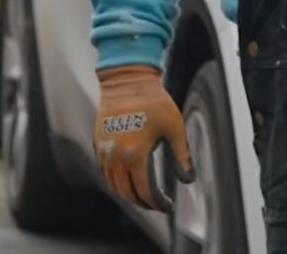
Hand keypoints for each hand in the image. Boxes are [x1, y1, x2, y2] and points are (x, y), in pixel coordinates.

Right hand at [94, 65, 193, 210]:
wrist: (127, 80)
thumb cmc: (153, 101)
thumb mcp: (174, 128)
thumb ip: (181, 156)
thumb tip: (188, 179)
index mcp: (136, 154)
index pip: (146, 191)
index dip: (158, 203)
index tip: (168, 205)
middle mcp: (116, 157)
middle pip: (128, 192)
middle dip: (143, 203)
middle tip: (156, 204)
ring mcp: (104, 151)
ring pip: (114, 185)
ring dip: (128, 194)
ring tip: (143, 195)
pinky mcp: (98, 144)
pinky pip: (105, 172)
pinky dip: (116, 182)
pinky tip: (128, 180)